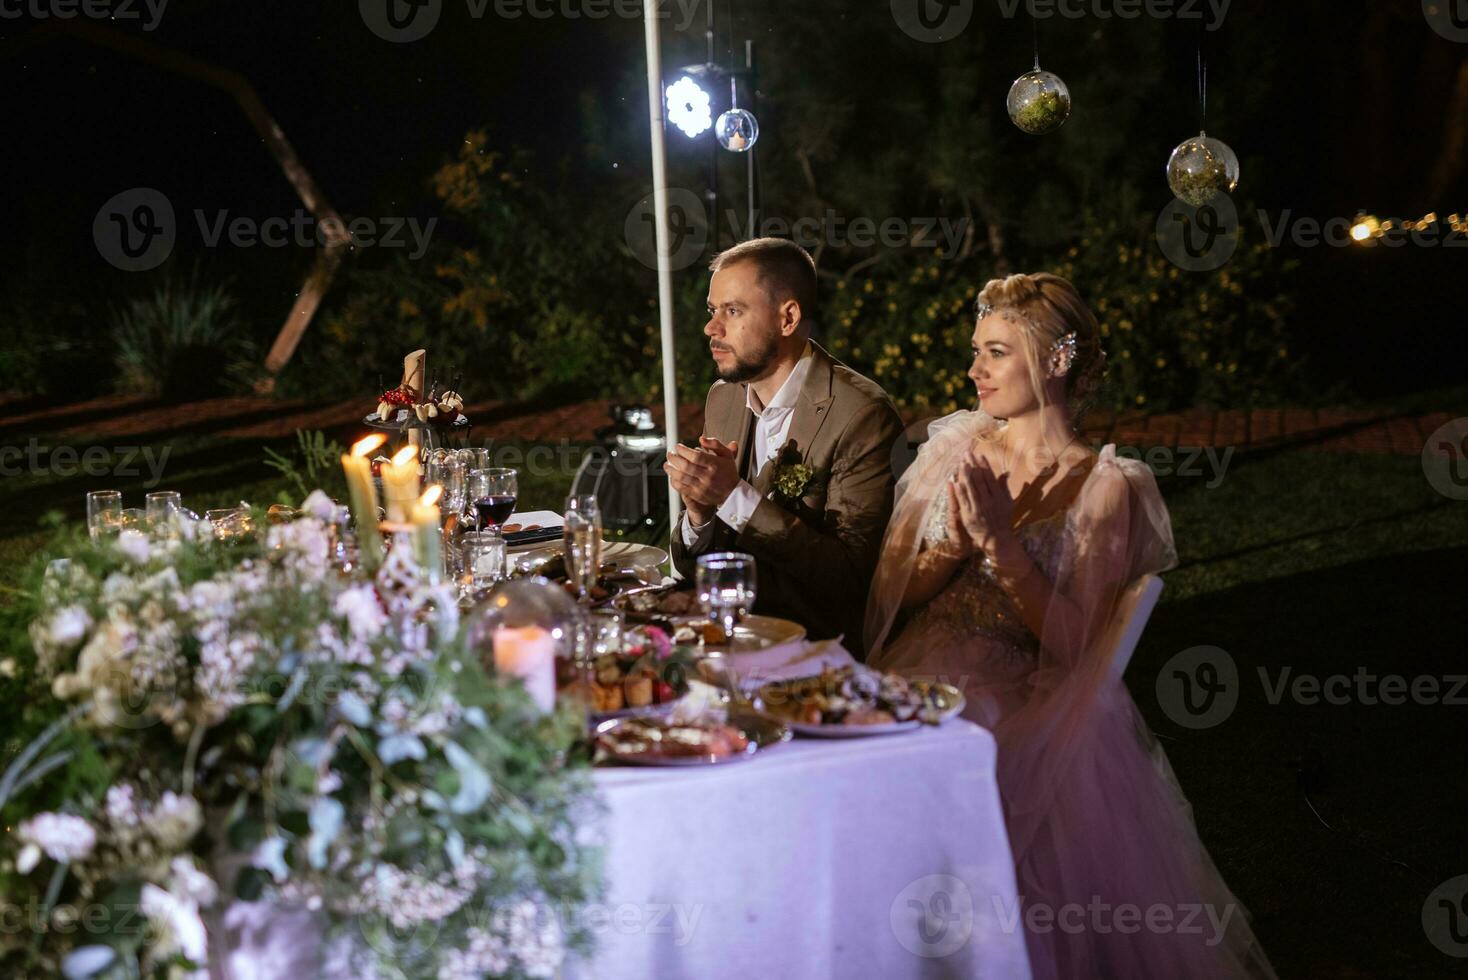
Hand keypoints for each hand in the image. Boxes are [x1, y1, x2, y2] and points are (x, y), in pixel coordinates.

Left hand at [666, 438, 740, 525]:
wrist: (733, 494)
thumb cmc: (728, 472)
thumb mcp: (727, 454)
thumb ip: (715, 444)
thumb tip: (701, 439)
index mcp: (715, 465)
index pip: (695, 456)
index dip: (683, 450)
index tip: (678, 446)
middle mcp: (708, 476)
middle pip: (686, 466)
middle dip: (674, 458)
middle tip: (669, 454)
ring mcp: (702, 487)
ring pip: (681, 477)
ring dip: (671, 469)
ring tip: (667, 464)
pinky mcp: (697, 495)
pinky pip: (681, 488)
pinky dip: (674, 481)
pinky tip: (672, 475)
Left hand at [949, 449, 1018, 563]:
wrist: (997, 538)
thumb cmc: (1003, 519)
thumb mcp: (1008, 502)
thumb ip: (1004, 488)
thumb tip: (1005, 473)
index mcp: (998, 496)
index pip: (990, 477)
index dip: (984, 465)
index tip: (979, 455)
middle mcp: (989, 500)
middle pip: (979, 479)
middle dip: (972, 465)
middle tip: (967, 453)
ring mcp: (978, 508)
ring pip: (971, 488)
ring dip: (965, 474)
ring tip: (961, 463)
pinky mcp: (969, 515)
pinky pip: (964, 501)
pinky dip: (960, 491)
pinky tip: (955, 481)